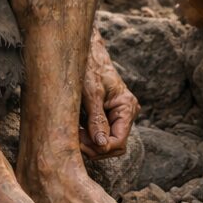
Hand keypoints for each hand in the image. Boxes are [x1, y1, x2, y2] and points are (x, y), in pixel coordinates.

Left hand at [80, 31, 139, 159]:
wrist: (87, 53)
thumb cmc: (89, 69)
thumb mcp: (91, 95)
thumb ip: (97, 120)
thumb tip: (102, 145)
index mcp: (126, 106)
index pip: (119, 141)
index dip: (102, 148)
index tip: (81, 144)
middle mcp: (126, 112)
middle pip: (114, 145)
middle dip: (95, 148)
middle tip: (75, 140)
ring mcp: (118, 114)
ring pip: (107, 142)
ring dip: (91, 144)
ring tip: (75, 134)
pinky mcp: (108, 115)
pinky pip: (102, 134)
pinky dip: (90, 137)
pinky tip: (78, 130)